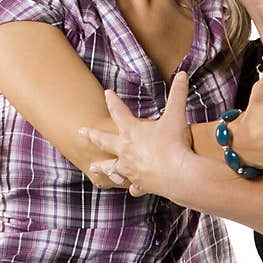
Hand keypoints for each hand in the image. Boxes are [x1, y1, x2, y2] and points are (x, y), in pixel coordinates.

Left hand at [82, 72, 194, 197]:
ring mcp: (130, 169)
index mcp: (132, 131)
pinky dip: (133, 186)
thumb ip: (178, 94)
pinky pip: (133, 186)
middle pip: (104, 141)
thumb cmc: (173, 144)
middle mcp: (126, 150)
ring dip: (102, 167)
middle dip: (92, 135)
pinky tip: (133, 188)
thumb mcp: (176, 116)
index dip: (113, 101)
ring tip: (93, 167)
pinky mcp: (139, 184)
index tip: (107, 93)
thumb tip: (182, 74)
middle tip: (80, 132)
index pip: (119, 112)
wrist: (176, 174)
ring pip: (111, 168)